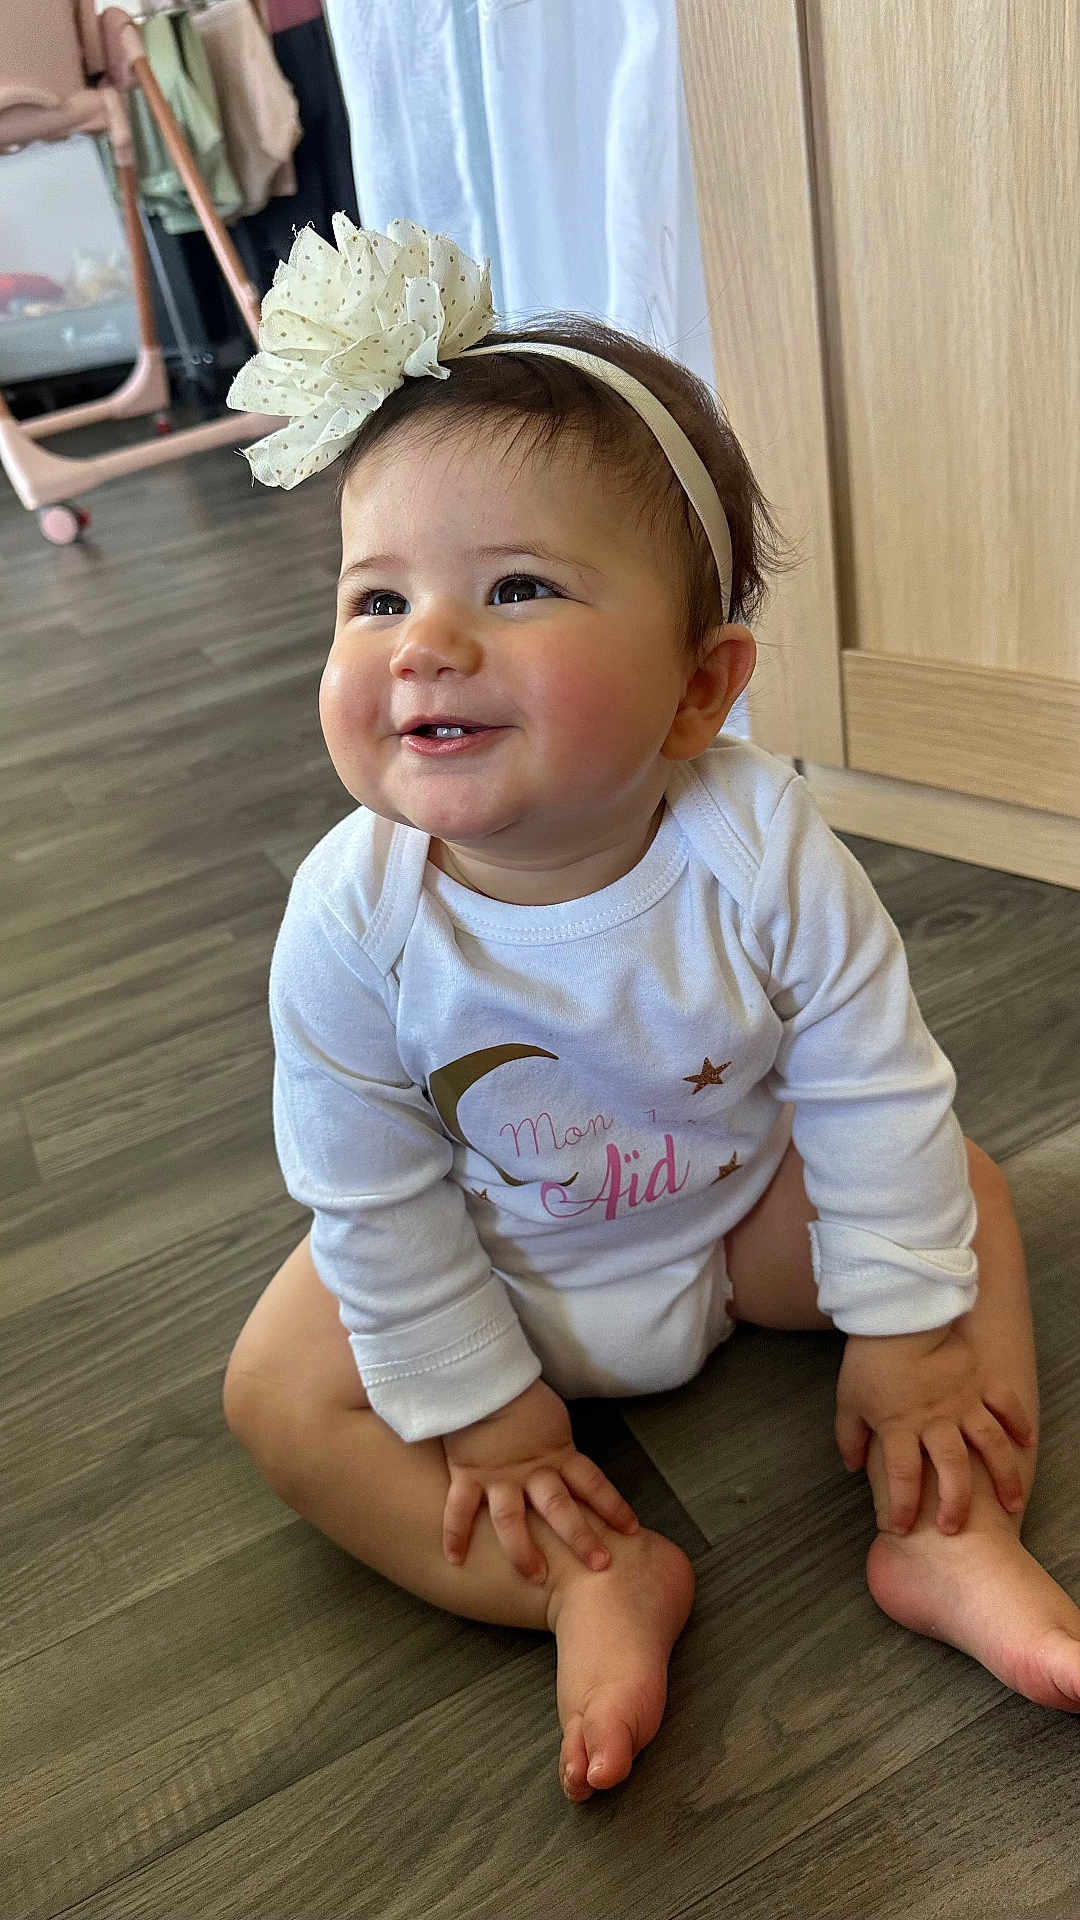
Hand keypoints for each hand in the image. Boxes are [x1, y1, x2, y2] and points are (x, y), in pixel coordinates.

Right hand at [441, 1378, 638, 1582]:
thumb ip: (560, 1450)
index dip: (613, 1506)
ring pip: (513, 1520)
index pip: (593, 1483)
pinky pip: (460, 1508)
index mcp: (558, 1454)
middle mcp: (533, 1471)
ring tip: (535, 1577)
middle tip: (600, 1565)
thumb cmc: (522, 1397)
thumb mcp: (553, 1423)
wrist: (484, 1375)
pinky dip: (455, 1533)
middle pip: (560, 1508)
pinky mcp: (469, 1474)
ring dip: (523, 1551)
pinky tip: (454, 1559)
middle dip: (581, 1538)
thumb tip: (573, 1473)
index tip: (633, 1530)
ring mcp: (499, 1476)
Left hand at [835, 1324, 1034, 1534]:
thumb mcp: (848, 1400)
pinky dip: (1019, 1423)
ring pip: (989, 1444)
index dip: (902, 1506)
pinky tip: (1027, 1444)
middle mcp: (935, 1420)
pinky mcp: (980, 1382)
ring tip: (1013, 1504)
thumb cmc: (869, 1360)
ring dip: (1003, 1476)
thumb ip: (849, 1436)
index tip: (902, 1528)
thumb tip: (852, 1467)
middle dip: (955, 1503)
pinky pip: (1005, 1404)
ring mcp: (963, 1401)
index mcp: (899, 1425)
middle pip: (951, 1468)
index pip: (902, 1476)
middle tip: (954, 1528)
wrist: (896, 1314)